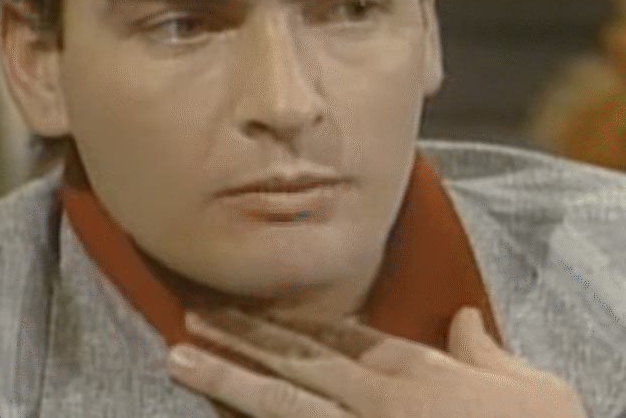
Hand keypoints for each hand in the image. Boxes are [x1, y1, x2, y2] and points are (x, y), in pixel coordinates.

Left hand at [166, 307, 587, 417]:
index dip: (285, 317)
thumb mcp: (528, 385)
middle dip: (237, 338)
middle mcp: (375, 402)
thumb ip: (482, 348)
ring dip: (225, 379)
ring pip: (278, 404)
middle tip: (188, 316)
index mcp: (411, 373)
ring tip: (177, 357)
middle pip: (292, 361)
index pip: (335, 335)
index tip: (245, 300)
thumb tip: (464, 319)